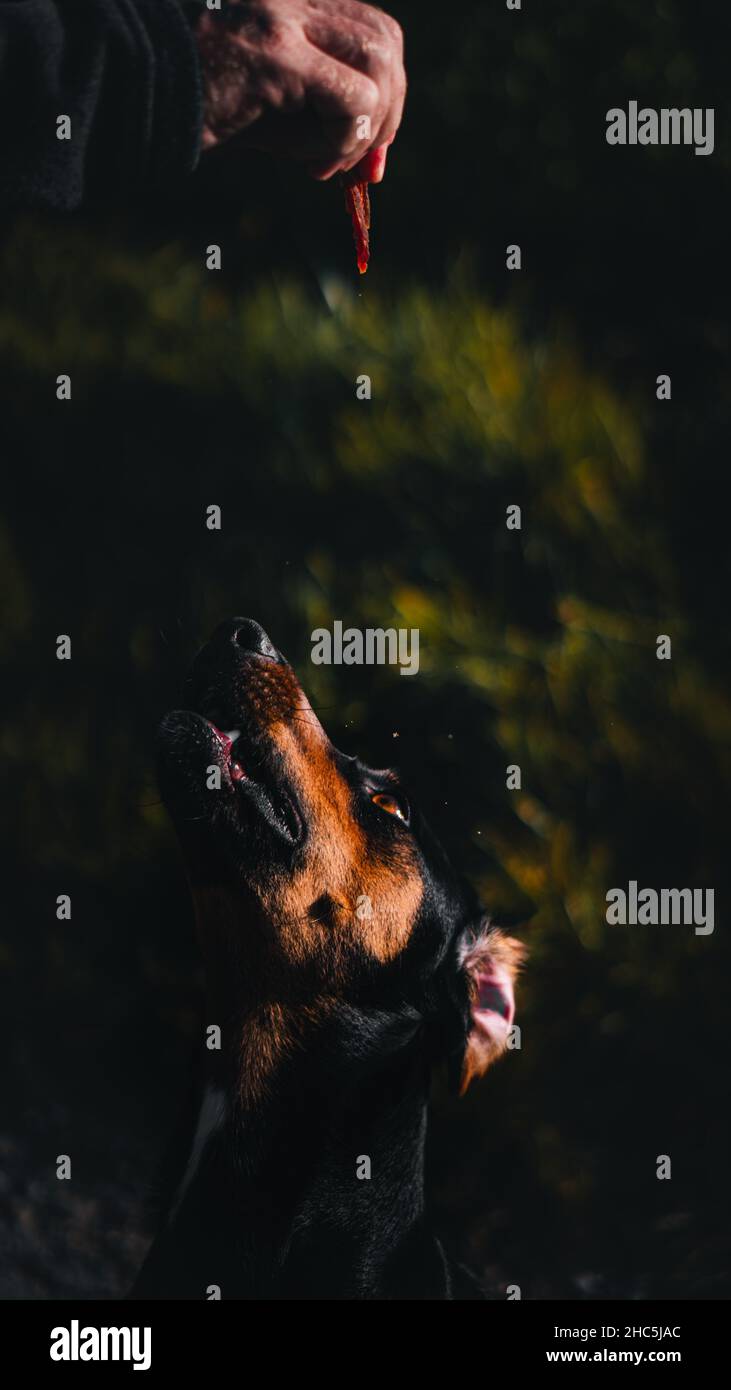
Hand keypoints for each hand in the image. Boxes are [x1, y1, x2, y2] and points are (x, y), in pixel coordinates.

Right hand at [194, 0, 404, 181]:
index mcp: (294, 2)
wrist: (132, 98)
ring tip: (326, 165)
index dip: (385, 92)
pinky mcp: (276, 54)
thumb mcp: (268, 110)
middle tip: (360, 164)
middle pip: (384, 41)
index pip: (369, 31)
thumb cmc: (194, 108)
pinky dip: (343, 142)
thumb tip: (372, 159)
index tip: (368, 148)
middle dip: (387, 111)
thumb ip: (319, 122)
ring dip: (366, 129)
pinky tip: (310, 164)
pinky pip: (350, 100)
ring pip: (377, 65)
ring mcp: (284, 19)